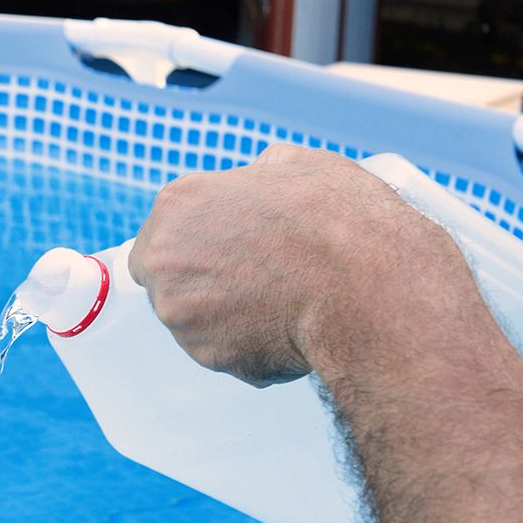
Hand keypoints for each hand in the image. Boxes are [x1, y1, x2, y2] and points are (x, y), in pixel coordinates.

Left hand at [127, 144, 468, 386]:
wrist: (364, 286)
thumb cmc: (337, 220)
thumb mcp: (297, 166)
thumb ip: (256, 177)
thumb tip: (257, 180)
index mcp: (177, 205)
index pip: (158, 235)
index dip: (192, 246)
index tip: (221, 254)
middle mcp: (163, 260)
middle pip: (167, 280)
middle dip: (203, 282)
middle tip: (254, 280)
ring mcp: (179, 313)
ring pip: (195, 320)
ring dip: (226, 317)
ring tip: (281, 303)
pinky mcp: (207, 357)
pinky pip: (225, 353)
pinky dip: (250, 347)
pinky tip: (289, 329)